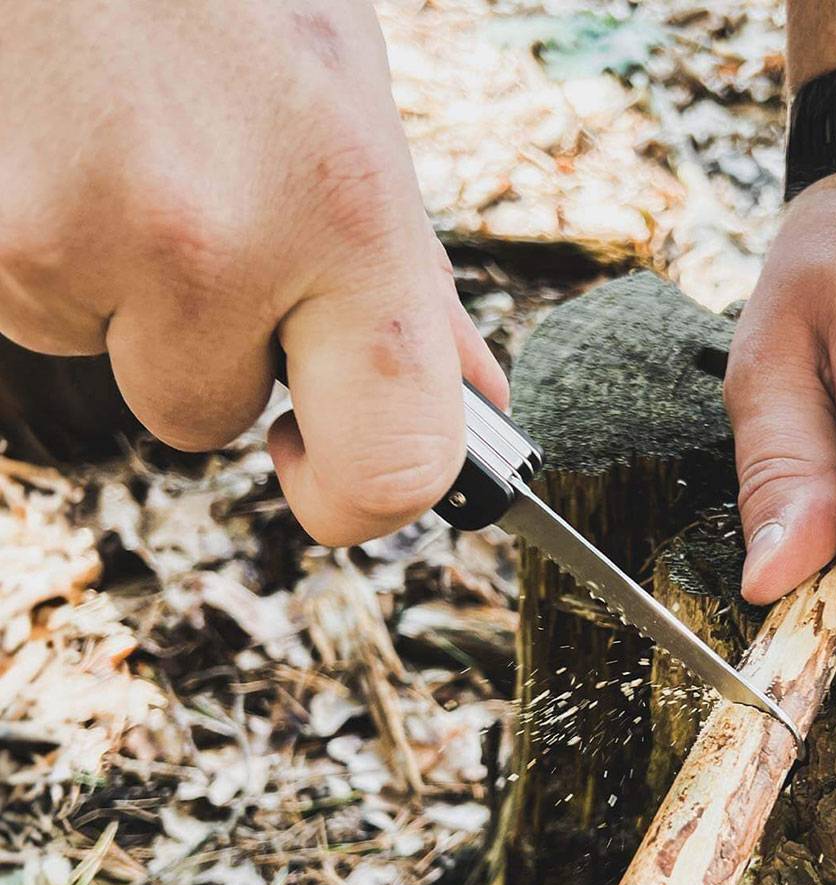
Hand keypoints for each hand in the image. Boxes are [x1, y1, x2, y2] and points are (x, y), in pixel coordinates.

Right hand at [0, 0, 505, 543]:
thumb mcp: (353, 115)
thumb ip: (408, 280)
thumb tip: (471, 400)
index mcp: (350, 217)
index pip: (396, 468)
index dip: (359, 499)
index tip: (317, 464)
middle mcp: (213, 241)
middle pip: (204, 420)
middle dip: (205, 352)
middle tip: (202, 222)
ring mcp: (71, 231)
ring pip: (104, 357)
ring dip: (116, 287)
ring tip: (125, 148)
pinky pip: (23, 303)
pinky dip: (45, 244)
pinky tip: (64, 141)